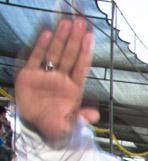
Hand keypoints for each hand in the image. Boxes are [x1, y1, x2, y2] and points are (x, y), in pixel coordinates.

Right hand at [14, 18, 98, 140]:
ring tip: (66, 22)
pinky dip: (41, 46)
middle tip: (80, 23)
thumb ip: (81, 118)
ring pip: (55, 53)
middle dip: (75, 39)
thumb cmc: (57, 125)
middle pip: (70, 55)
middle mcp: (61, 78)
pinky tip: (47, 33)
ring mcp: (46, 75)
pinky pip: (36, 58)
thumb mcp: (70, 125)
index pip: (81, 67)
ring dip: (60, 38)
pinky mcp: (30, 74)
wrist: (35, 127)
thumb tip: (94, 115)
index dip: (85, 52)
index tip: (90, 37)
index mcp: (74, 88)